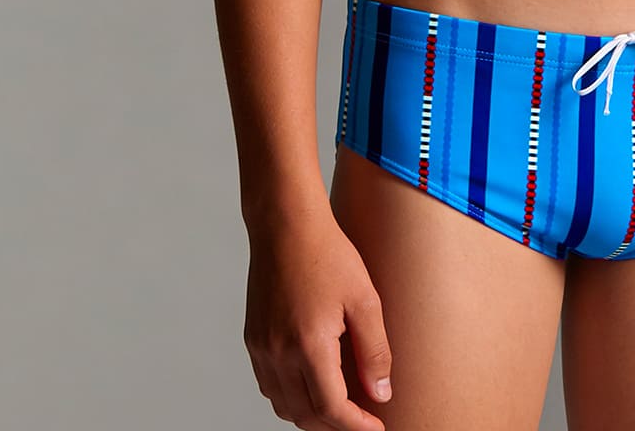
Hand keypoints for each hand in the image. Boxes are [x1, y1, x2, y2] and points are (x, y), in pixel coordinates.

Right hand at [244, 200, 393, 429]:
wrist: (286, 225)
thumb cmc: (328, 254)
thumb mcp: (365, 298)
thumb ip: (375, 350)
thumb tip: (381, 393)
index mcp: (308, 344)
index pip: (331, 408)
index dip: (356, 426)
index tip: (376, 427)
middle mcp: (278, 353)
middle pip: (306, 415)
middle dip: (336, 425)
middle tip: (362, 419)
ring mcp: (261, 348)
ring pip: (284, 406)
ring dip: (312, 415)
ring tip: (340, 406)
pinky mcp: (253, 339)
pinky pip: (269, 386)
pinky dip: (290, 397)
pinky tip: (311, 384)